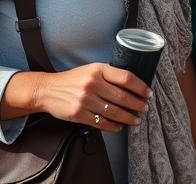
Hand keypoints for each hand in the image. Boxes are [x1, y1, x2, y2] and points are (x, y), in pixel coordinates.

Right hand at [30, 63, 149, 131]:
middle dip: (137, 105)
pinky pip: (101, 122)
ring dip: (128, 117)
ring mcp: (85, 100)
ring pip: (114, 111)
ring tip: (136, 120)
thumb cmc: (73, 79)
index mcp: (98, 70)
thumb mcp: (91, 69)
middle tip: (145, 109)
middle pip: (122, 97)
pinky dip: (113, 126)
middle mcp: (92, 84)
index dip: (140, 87)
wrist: (47, 90)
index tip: (148, 94)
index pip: (126, 78)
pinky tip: (120, 126)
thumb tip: (133, 85)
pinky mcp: (78, 114)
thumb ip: (109, 75)